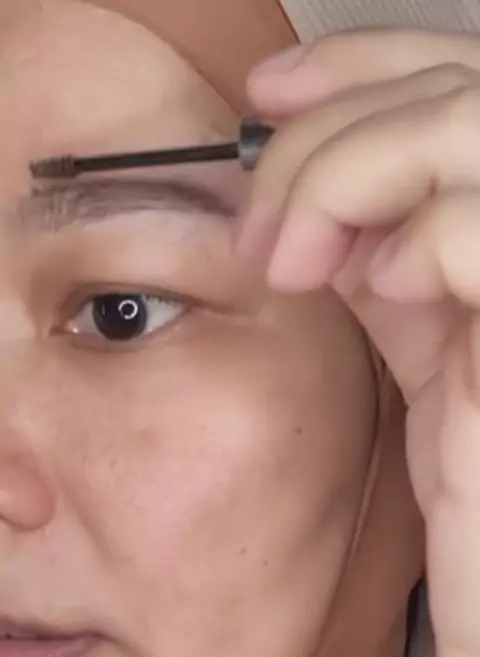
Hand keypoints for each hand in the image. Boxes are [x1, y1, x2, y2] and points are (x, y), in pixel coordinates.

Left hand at [239, 28, 479, 656]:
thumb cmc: (469, 473)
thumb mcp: (419, 338)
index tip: (267, 95)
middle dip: (331, 127)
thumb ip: (382, 256)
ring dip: (348, 173)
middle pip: (458, 85)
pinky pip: (477, 230)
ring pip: (466, 126)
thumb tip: (321, 197)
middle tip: (266, 218)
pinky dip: (410, 239)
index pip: (455, 75)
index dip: (360, 63)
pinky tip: (380, 290)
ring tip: (298, 259)